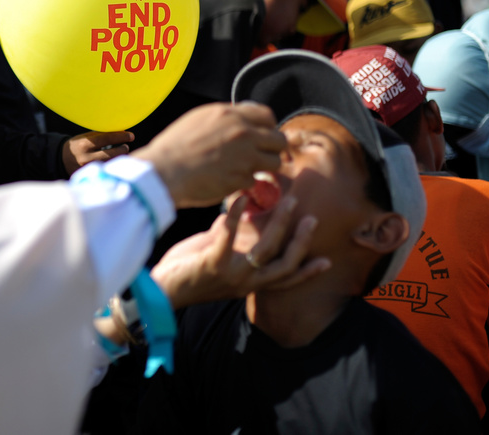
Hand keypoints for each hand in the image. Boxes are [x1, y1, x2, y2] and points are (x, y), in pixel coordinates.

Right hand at [63, 130, 133, 174]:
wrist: (62, 160)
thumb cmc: (78, 145)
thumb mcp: (86, 138)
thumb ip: (101, 136)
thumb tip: (122, 134)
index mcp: (85, 145)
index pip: (107, 139)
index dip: (121, 137)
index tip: (131, 136)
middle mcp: (87, 158)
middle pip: (112, 154)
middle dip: (123, 149)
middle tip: (126, 145)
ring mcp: (89, 170)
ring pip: (111, 163)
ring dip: (120, 157)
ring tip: (122, 152)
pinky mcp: (91, 176)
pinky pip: (107, 170)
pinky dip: (113, 165)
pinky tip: (116, 161)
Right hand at [131, 102, 285, 207]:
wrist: (165, 170)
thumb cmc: (175, 145)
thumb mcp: (199, 118)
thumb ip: (224, 117)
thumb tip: (240, 118)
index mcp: (231, 115)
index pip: (268, 116)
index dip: (267, 127)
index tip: (261, 135)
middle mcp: (243, 133)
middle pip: (278, 140)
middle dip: (272, 148)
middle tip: (260, 155)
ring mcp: (244, 157)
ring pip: (274, 162)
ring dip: (263, 167)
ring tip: (246, 169)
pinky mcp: (241, 179)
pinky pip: (254, 181)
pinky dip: (244, 182)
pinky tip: (228, 180)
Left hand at [150, 194, 330, 308]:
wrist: (162, 289)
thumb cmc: (189, 271)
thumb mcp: (218, 256)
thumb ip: (233, 238)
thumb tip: (243, 211)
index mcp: (250, 284)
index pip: (286, 280)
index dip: (307, 272)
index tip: (327, 261)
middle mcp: (246, 283)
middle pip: (285, 264)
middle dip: (301, 240)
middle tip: (311, 217)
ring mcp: (232, 275)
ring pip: (266, 250)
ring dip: (280, 224)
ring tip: (288, 201)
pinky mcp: (213, 265)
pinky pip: (229, 238)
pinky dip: (236, 217)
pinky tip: (239, 199)